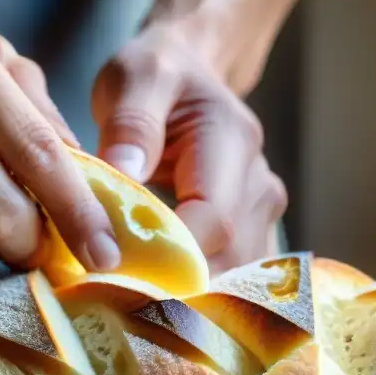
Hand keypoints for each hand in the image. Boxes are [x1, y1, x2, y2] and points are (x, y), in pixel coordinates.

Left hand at [92, 21, 287, 273]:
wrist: (190, 73)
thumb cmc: (158, 73)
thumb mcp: (135, 76)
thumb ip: (132, 121)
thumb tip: (125, 172)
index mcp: (233, 141)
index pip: (213, 219)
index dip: (169, 254)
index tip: (115, 269)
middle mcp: (259, 184)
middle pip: (226, 258)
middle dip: (173, 284)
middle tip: (113, 298)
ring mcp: (261, 214)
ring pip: (232, 277)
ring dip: (184, 294)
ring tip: (130, 301)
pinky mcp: (252, 234)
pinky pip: (229, 276)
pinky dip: (193, 290)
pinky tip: (154, 292)